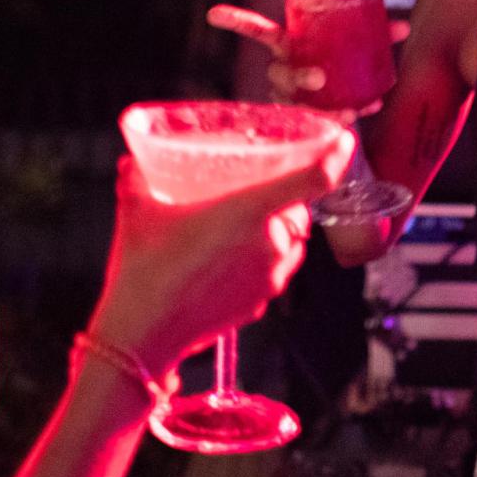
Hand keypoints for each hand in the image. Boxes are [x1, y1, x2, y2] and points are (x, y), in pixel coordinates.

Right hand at [88, 139, 351, 373]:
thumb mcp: (136, 209)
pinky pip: (273, 273)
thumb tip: (133, 162)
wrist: (142, 335)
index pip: (314, 179)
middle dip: (283, 199)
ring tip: (236, 227)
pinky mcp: (260, 305)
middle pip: (298, 211)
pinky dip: (260, 262)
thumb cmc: (143, 268)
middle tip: (251, 191)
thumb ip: (138, 179)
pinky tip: (224, 262)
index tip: (343, 142)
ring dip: (274, 232)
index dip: (336, 157)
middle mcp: (270, 244)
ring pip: (289, 244)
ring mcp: (269, 279)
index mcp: (250, 211)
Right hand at [208, 4, 409, 119]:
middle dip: (296, 75)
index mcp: (288, 45)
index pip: (257, 31)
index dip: (236, 21)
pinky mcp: (307, 116)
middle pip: (278, 73)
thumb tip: (404, 26)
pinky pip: (319, 119)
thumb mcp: (354, 44)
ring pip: (297, 103)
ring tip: (348, 109)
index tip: (212, 14)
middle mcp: (284, 71)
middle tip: (318, 76)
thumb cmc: (340, 62)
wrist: (347, 97)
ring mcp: (293, 97)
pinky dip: (344, 115)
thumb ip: (375, 34)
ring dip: (321, 105)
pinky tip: (360, 112)